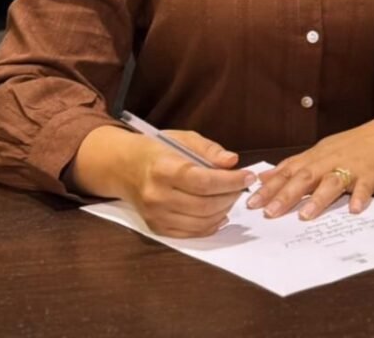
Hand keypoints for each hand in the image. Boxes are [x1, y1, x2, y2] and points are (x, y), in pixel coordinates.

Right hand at [68, 125, 255, 237]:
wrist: (125, 168)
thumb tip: (232, 161)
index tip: (249, 176)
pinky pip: (191, 233)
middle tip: (243, 186)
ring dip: (224, 210)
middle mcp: (157, 196)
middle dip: (231, 196)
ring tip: (232, 196)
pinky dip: (211, 225)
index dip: (231, 181)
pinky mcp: (157, 229)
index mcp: (163, 169)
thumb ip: (209, 150)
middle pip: (205, 205)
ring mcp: (156, 216)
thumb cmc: (158, 150)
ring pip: (201, 222)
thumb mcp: (183, 139)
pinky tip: (220, 213)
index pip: (204, 181)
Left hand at [246, 110, 373, 221]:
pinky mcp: (372, 173)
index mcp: (316, 157)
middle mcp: (329, 160)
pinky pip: (366, 186)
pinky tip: (355, 209)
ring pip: (332, 181)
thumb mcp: (321, 152)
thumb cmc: (353, 145)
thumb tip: (265, 177)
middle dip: (285, 195)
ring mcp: (351, 166)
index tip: (251, 203)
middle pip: (304, 177)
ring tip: (305, 215)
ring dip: (318, 198)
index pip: (288, 172)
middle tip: (268, 213)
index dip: (269, 187)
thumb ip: (295, 165)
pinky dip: (360, 197)